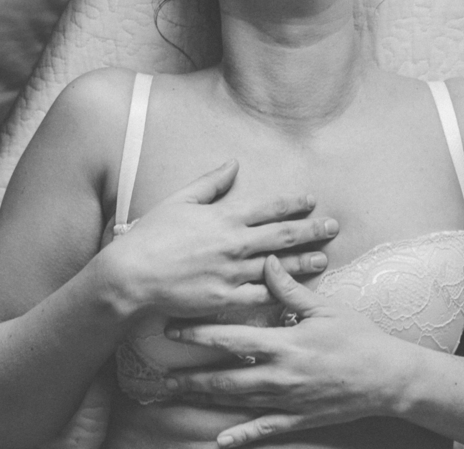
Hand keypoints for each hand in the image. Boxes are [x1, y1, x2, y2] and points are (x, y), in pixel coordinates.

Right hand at [101, 161, 339, 318]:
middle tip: (333, 228)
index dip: (293, 204)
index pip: (269, 208)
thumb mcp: (180, 200)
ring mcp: (232, 273)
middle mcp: (234, 245)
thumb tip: (234, 164)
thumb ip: (211, 182)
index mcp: (225, 218)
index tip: (311, 201)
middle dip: (311, 231)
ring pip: (278, 267)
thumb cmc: (151, 236)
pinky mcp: (225, 300)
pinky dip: (279, 294)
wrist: (131, 276)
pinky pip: (260, 297)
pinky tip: (296, 292)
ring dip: (303, 262)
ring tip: (324, 259)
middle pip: (282, 236)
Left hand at [163, 256, 414, 446]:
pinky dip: (241, 434)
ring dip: (204, 400)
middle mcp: (279, 376)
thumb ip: (290, 289)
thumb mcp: (324, 308)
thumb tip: (266, 261)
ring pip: (236, 403)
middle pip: (223, 378)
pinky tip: (220, 440)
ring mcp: (287, 401)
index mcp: (283, 344)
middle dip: (188, 375)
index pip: (230, 339)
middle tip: (156, 374)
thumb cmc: (358, 337)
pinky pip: (265, 429)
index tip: (170, 329)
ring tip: (174, 397)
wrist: (389, 378)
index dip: (198, 334)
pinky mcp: (298, 419)